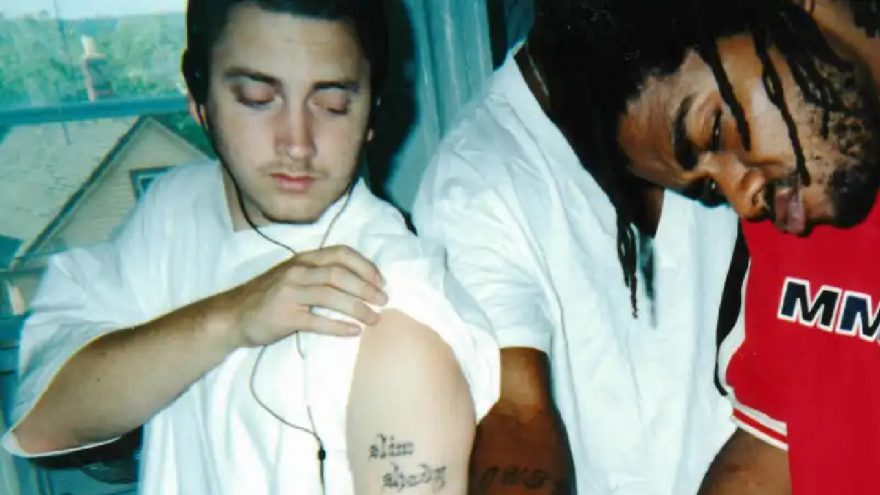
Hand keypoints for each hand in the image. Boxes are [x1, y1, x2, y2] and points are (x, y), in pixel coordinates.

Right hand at [214, 245, 387, 347]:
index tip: (381, 280)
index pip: (340, 253)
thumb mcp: (294, 276)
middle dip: (366, 288)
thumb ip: (320, 274)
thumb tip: (360, 283)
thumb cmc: (269, 296)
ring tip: (374, 319)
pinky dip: (338, 326)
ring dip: (358, 308)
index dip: (365, 266)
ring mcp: (289, 293)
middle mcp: (297, 271)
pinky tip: (353, 332)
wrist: (232, 316)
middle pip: (339, 274)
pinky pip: (317, 321)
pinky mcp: (284, 316)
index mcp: (303, 259)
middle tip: (384, 301)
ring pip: (331, 296)